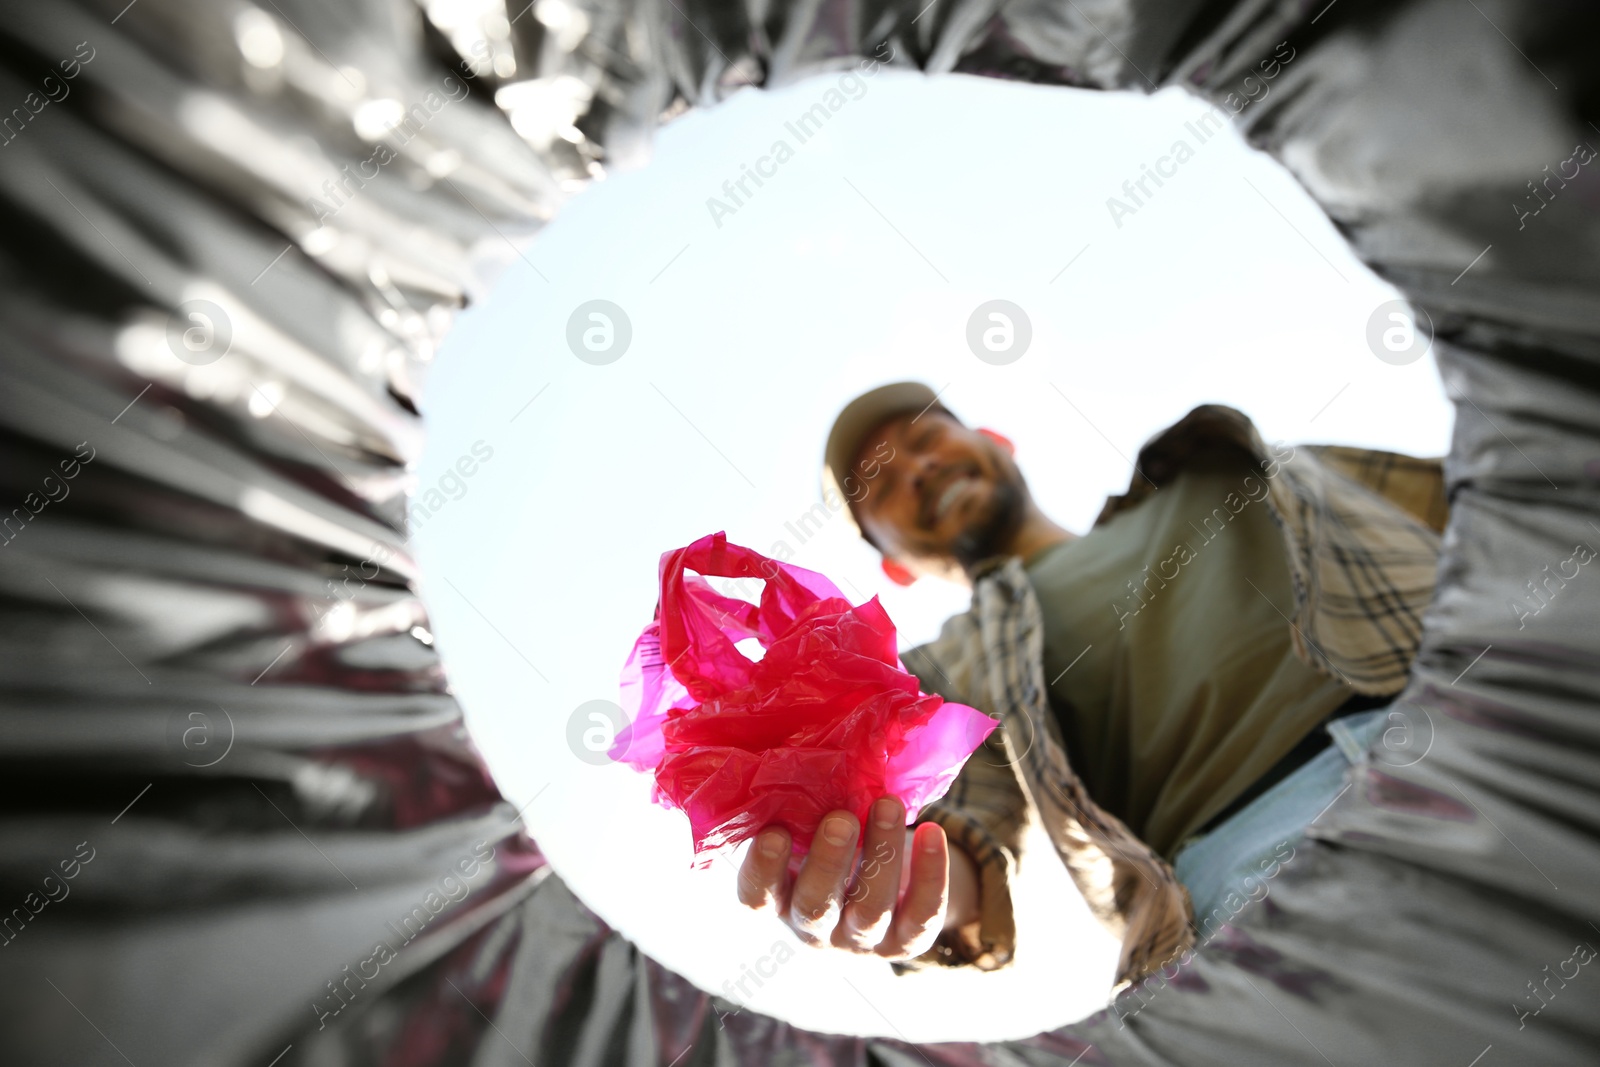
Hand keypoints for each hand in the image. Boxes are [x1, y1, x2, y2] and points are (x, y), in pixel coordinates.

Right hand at [736, 796, 978, 958]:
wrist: (886, 892)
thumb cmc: (832, 850)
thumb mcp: (809, 835)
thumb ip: (802, 814)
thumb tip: (805, 758)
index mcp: (781, 901)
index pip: (758, 897)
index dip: (762, 870)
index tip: (773, 832)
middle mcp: (815, 930)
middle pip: (816, 907)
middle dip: (828, 863)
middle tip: (839, 819)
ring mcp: (861, 941)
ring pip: (871, 910)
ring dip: (881, 854)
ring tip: (888, 805)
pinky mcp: (906, 942)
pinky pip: (922, 914)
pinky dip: (929, 873)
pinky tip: (932, 832)